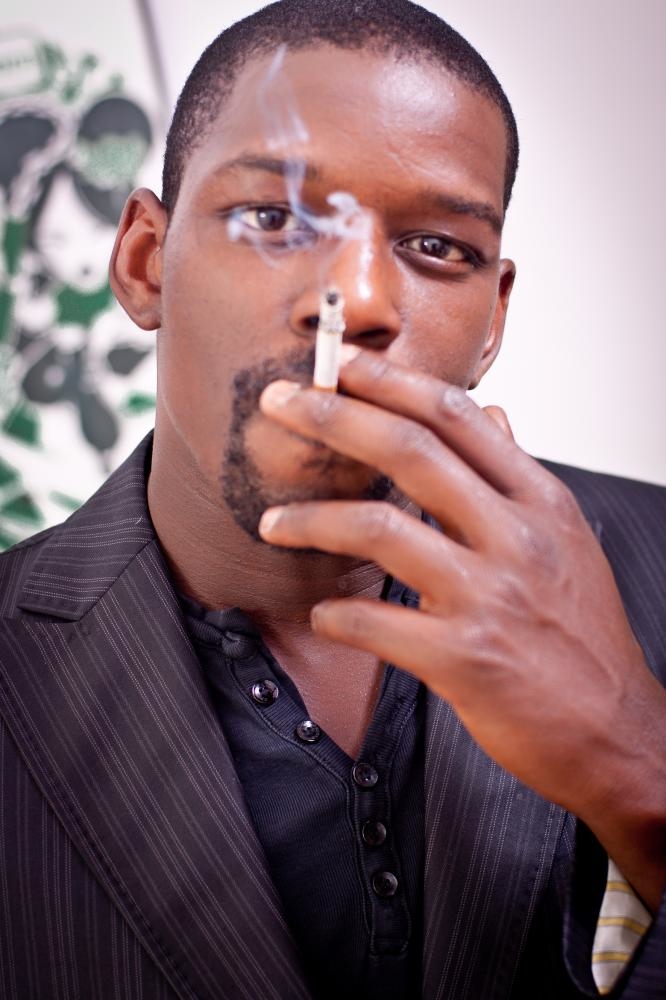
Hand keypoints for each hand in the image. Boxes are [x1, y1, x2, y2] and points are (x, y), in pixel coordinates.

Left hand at [258, 350, 665, 908]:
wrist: (616, 731)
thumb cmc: (584, 635)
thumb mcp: (565, 539)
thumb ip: (518, 476)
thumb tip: (495, 414)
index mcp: (540, 502)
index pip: (457, 418)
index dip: (391, 382)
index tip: (341, 365)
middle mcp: (516, 537)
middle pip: (409, 451)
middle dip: (334, 418)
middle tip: (282, 404)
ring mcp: (489, 596)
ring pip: (379, 528)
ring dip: (310, 520)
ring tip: (271, 523)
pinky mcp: (464, 657)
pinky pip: (375, 623)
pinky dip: (335, 615)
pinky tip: (321, 614)